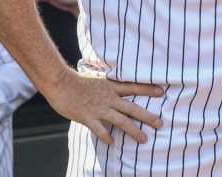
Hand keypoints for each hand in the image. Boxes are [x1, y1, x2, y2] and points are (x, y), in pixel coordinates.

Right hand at [46, 67, 163, 144]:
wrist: (60, 82)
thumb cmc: (76, 81)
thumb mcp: (97, 79)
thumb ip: (107, 87)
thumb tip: (115, 90)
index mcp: (110, 87)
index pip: (133, 87)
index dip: (147, 89)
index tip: (161, 92)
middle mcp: (108, 98)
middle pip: (132, 108)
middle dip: (147, 116)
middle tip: (160, 123)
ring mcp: (99, 108)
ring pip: (121, 121)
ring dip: (134, 130)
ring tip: (144, 139)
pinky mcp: (88, 117)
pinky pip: (100, 129)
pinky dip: (106, 136)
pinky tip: (111, 142)